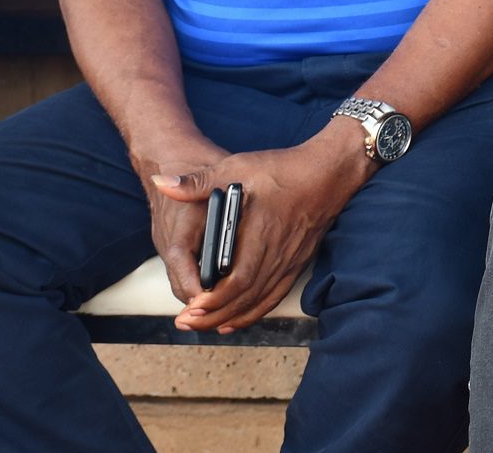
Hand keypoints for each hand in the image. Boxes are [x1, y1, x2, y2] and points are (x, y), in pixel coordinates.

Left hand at [151, 128, 372, 332]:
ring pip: (259, 301)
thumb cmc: (283, 169)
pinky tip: (235, 320)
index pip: (238, 279)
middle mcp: (277, 253)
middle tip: (185, 323)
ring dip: (230, 317)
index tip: (191, 307)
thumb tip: (161, 184)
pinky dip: (253, 313)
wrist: (330, 172)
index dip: (215, 299)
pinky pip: (274, 297)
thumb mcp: (237, 167)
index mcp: (261, 232)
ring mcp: (290, 261)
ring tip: (203, 326)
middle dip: (213, 315)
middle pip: (245, 297)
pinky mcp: (297, 263)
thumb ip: (198, 182)